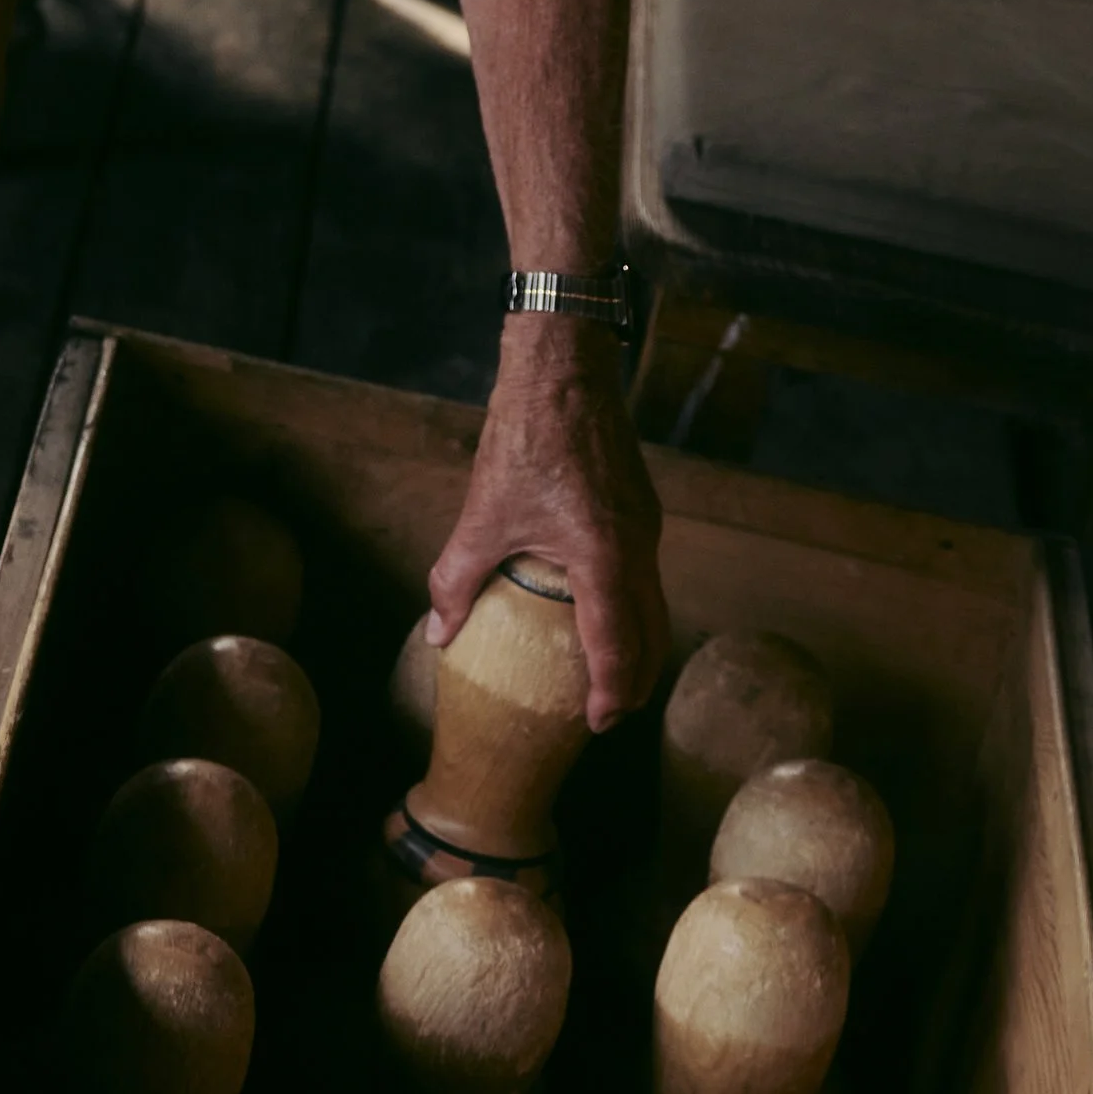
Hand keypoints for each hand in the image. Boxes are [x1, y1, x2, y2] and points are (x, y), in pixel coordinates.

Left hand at [427, 319, 667, 730]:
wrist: (564, 369)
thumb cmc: (526, 437)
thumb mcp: (481, 516)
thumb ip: (456, 580)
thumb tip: (439, 634)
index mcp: (604, 555)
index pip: (617, 643)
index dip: (609, 691)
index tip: (595, 724)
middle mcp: (638, 546)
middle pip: (650, 633)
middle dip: (632, 681)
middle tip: (607, 715)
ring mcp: (646, 527)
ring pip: (654, 605)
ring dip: (637, 647)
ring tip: (609, 678)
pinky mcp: (642, 510)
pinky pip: (645, 576)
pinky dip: (634, 610)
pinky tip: (603, 617)